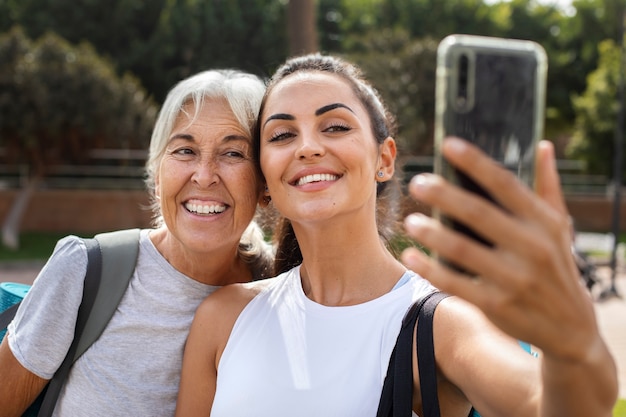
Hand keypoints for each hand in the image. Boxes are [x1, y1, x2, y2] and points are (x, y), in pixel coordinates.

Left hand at [401, 137, 598, 360]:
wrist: (570, 328)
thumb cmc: (556, 265)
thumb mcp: (560, 225)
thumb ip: (547, 186)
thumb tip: (543, 145)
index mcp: (544, 222)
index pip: (506, 184)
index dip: (475, 162)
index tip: (447, 144)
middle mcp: (532, 248)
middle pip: (478, 213)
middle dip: (443, 195)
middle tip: (417, 183)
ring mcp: (514, 278)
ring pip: (462, 249)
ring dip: (430, 233)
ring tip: (410, 220)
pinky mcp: (496, 304)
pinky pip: (455, 283)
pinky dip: (429, 269)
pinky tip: (410, 255)